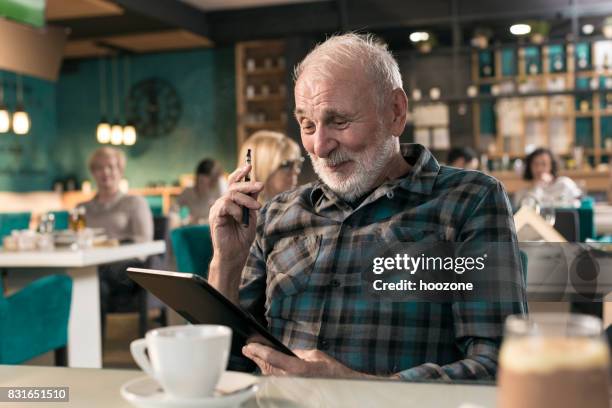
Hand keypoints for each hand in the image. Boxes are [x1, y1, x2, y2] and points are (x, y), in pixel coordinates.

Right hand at [209, 164, 263, 265]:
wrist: (236, 254)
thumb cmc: (243, 237)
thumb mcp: (251, 215)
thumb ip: (252, 201)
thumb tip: (257, 185)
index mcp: (231, 202)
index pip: (233, 183)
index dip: (240, 173)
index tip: (249, 166)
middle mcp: (223, 203)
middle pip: (234, 186)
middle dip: (248, 184)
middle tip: (261, 186)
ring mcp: (217, 209)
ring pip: (231, 195)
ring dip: (246, 199)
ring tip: (256, 208)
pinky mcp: (215, 216)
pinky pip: (226, 206)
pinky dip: (237, 211)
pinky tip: (241, 220)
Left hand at [242, 343, 375, 378]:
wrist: (342, 388)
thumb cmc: (332, 371)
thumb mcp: (314, 355)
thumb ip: (297, 353)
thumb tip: (284, 351)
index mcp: (298, 368)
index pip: (272, 357)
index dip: (258, 350)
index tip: (249, 346)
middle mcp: (291, 380)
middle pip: (267, 367)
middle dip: (256, 357)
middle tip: (247, 349)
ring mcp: (290, 388)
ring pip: (269, 375)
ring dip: (261, 364)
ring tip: (253, 354)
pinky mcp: (292, 392)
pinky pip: (276, 381)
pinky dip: (268, 372)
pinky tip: (264, 366)